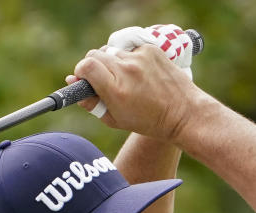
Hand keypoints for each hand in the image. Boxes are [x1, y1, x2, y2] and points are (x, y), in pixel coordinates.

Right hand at [66, 44, 201, 140]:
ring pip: (112, 51)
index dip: (80, 71)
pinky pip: (129, 49)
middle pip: (95, 55)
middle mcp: (127, 70)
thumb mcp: (113, 119)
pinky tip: (138, 73)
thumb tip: (72, 82)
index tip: (83, 79)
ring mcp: (140, 57)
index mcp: (116, 90)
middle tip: (100, 79)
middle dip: (92, 66)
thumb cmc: (147, 121)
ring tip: (123, 79)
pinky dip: (128, 59)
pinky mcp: (151, 49)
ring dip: (111, 62)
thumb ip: (90, 101)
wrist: (182, 112)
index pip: (86, 66)